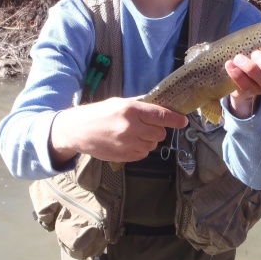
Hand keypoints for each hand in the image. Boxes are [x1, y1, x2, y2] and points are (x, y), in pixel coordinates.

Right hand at [49, 97, 187, 165]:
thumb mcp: (118, 103)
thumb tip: (160, 107)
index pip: (160, 115)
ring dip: (149, 140)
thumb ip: (139, 105)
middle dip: (158, 130)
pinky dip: (141, 149)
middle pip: (160, 133)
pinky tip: (130, 142)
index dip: (174, 119)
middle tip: (148, 126)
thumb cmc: (98, 114)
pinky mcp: (124, 156)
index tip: (183, 121)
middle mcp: (131, 127)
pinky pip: (143, 154)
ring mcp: (127, 144)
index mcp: (130, 110)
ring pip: (152, 145)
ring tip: (136, 134)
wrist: (77, 131)